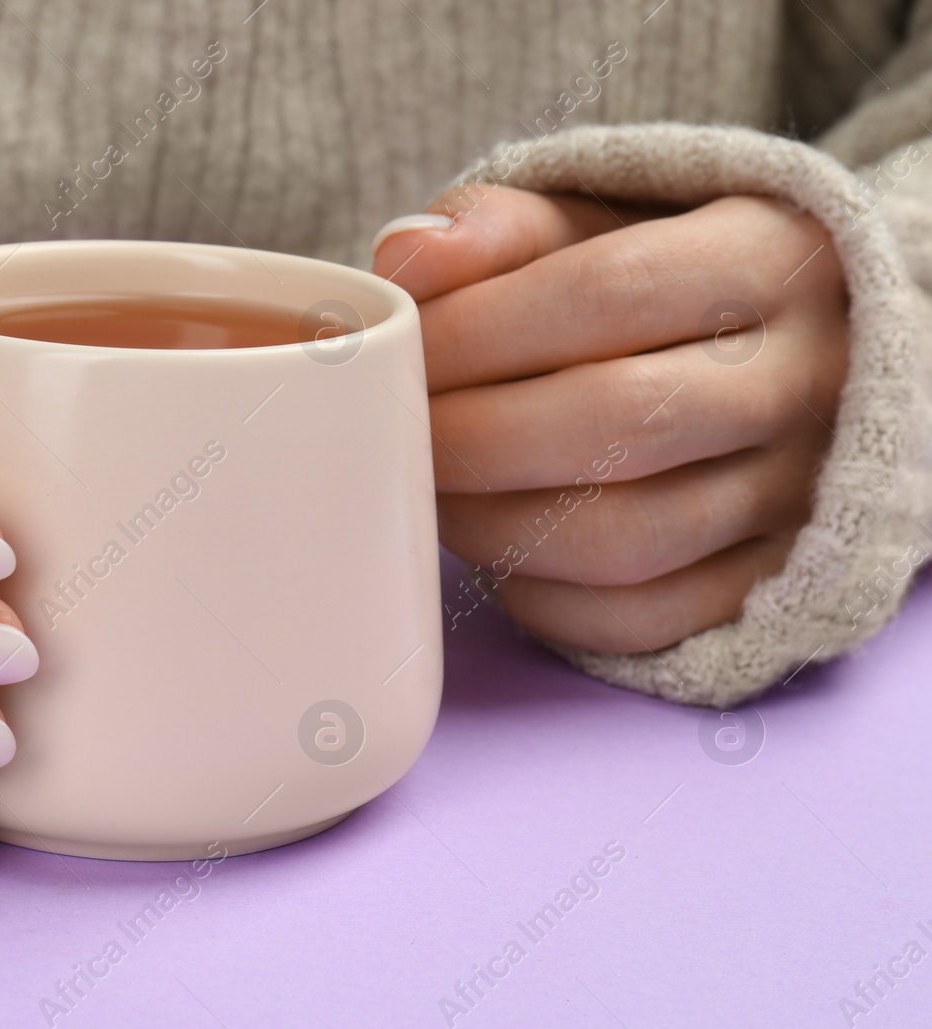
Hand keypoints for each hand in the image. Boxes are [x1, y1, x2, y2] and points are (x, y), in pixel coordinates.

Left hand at [372, 187, 848, 652]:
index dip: (477, 331)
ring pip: (622, 538)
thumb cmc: (658, 286)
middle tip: (401, 435)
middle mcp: (810, 380)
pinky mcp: (774, 587)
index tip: (404, 354)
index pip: (606, 292)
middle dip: (471, 436)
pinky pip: (639, 620)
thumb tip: (404, 258)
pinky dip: (542, 598)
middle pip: (614, 423)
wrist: (784, 361)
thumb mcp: (594, 225)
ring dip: (490, 524)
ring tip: (435, 491)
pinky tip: (498, 549)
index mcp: (772, 257)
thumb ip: (499, 228)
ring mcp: (802, 495)